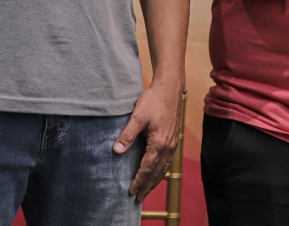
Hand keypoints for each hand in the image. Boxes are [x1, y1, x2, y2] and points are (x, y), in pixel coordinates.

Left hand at [113, 81, 181, 201]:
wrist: (170, 89)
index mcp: (158, 144)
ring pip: (163, 169)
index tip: (130, 191)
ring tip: (146, 191)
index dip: (138, 180)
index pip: (146, 168)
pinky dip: (161, 172)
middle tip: (138, 199)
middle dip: (147, 186)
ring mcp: (172, 144)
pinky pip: (167, 162)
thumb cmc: (153, 101)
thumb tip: (116, 151)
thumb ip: (127, 135)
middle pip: (156, 173)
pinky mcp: (172, 140)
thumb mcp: (137, 117)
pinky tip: (157, 173)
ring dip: (154, 181)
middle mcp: (168, 147)